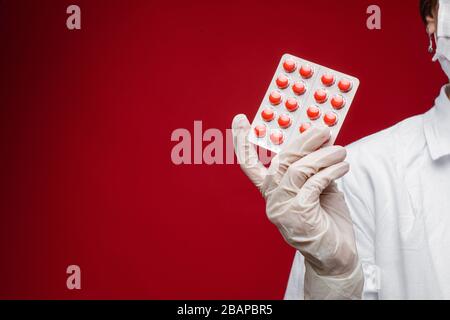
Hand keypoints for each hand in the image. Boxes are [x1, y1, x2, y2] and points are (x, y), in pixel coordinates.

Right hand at [232, 114, 358, 276]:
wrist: (335, 257)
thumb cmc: (326, 220)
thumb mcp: (318, 186)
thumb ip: (314, 165)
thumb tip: (320, 137)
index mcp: (271, 191)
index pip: (249, 164)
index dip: (243, 141)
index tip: (240, 119)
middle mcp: (272, 200)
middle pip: (279, 160)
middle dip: (302, 141)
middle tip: (323, 130)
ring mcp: (282, 209)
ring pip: (297, 169)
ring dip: (322, 156)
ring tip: (340, 150)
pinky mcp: (298, 215)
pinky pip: (313, 183)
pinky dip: (330, 170)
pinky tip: (342, 166)